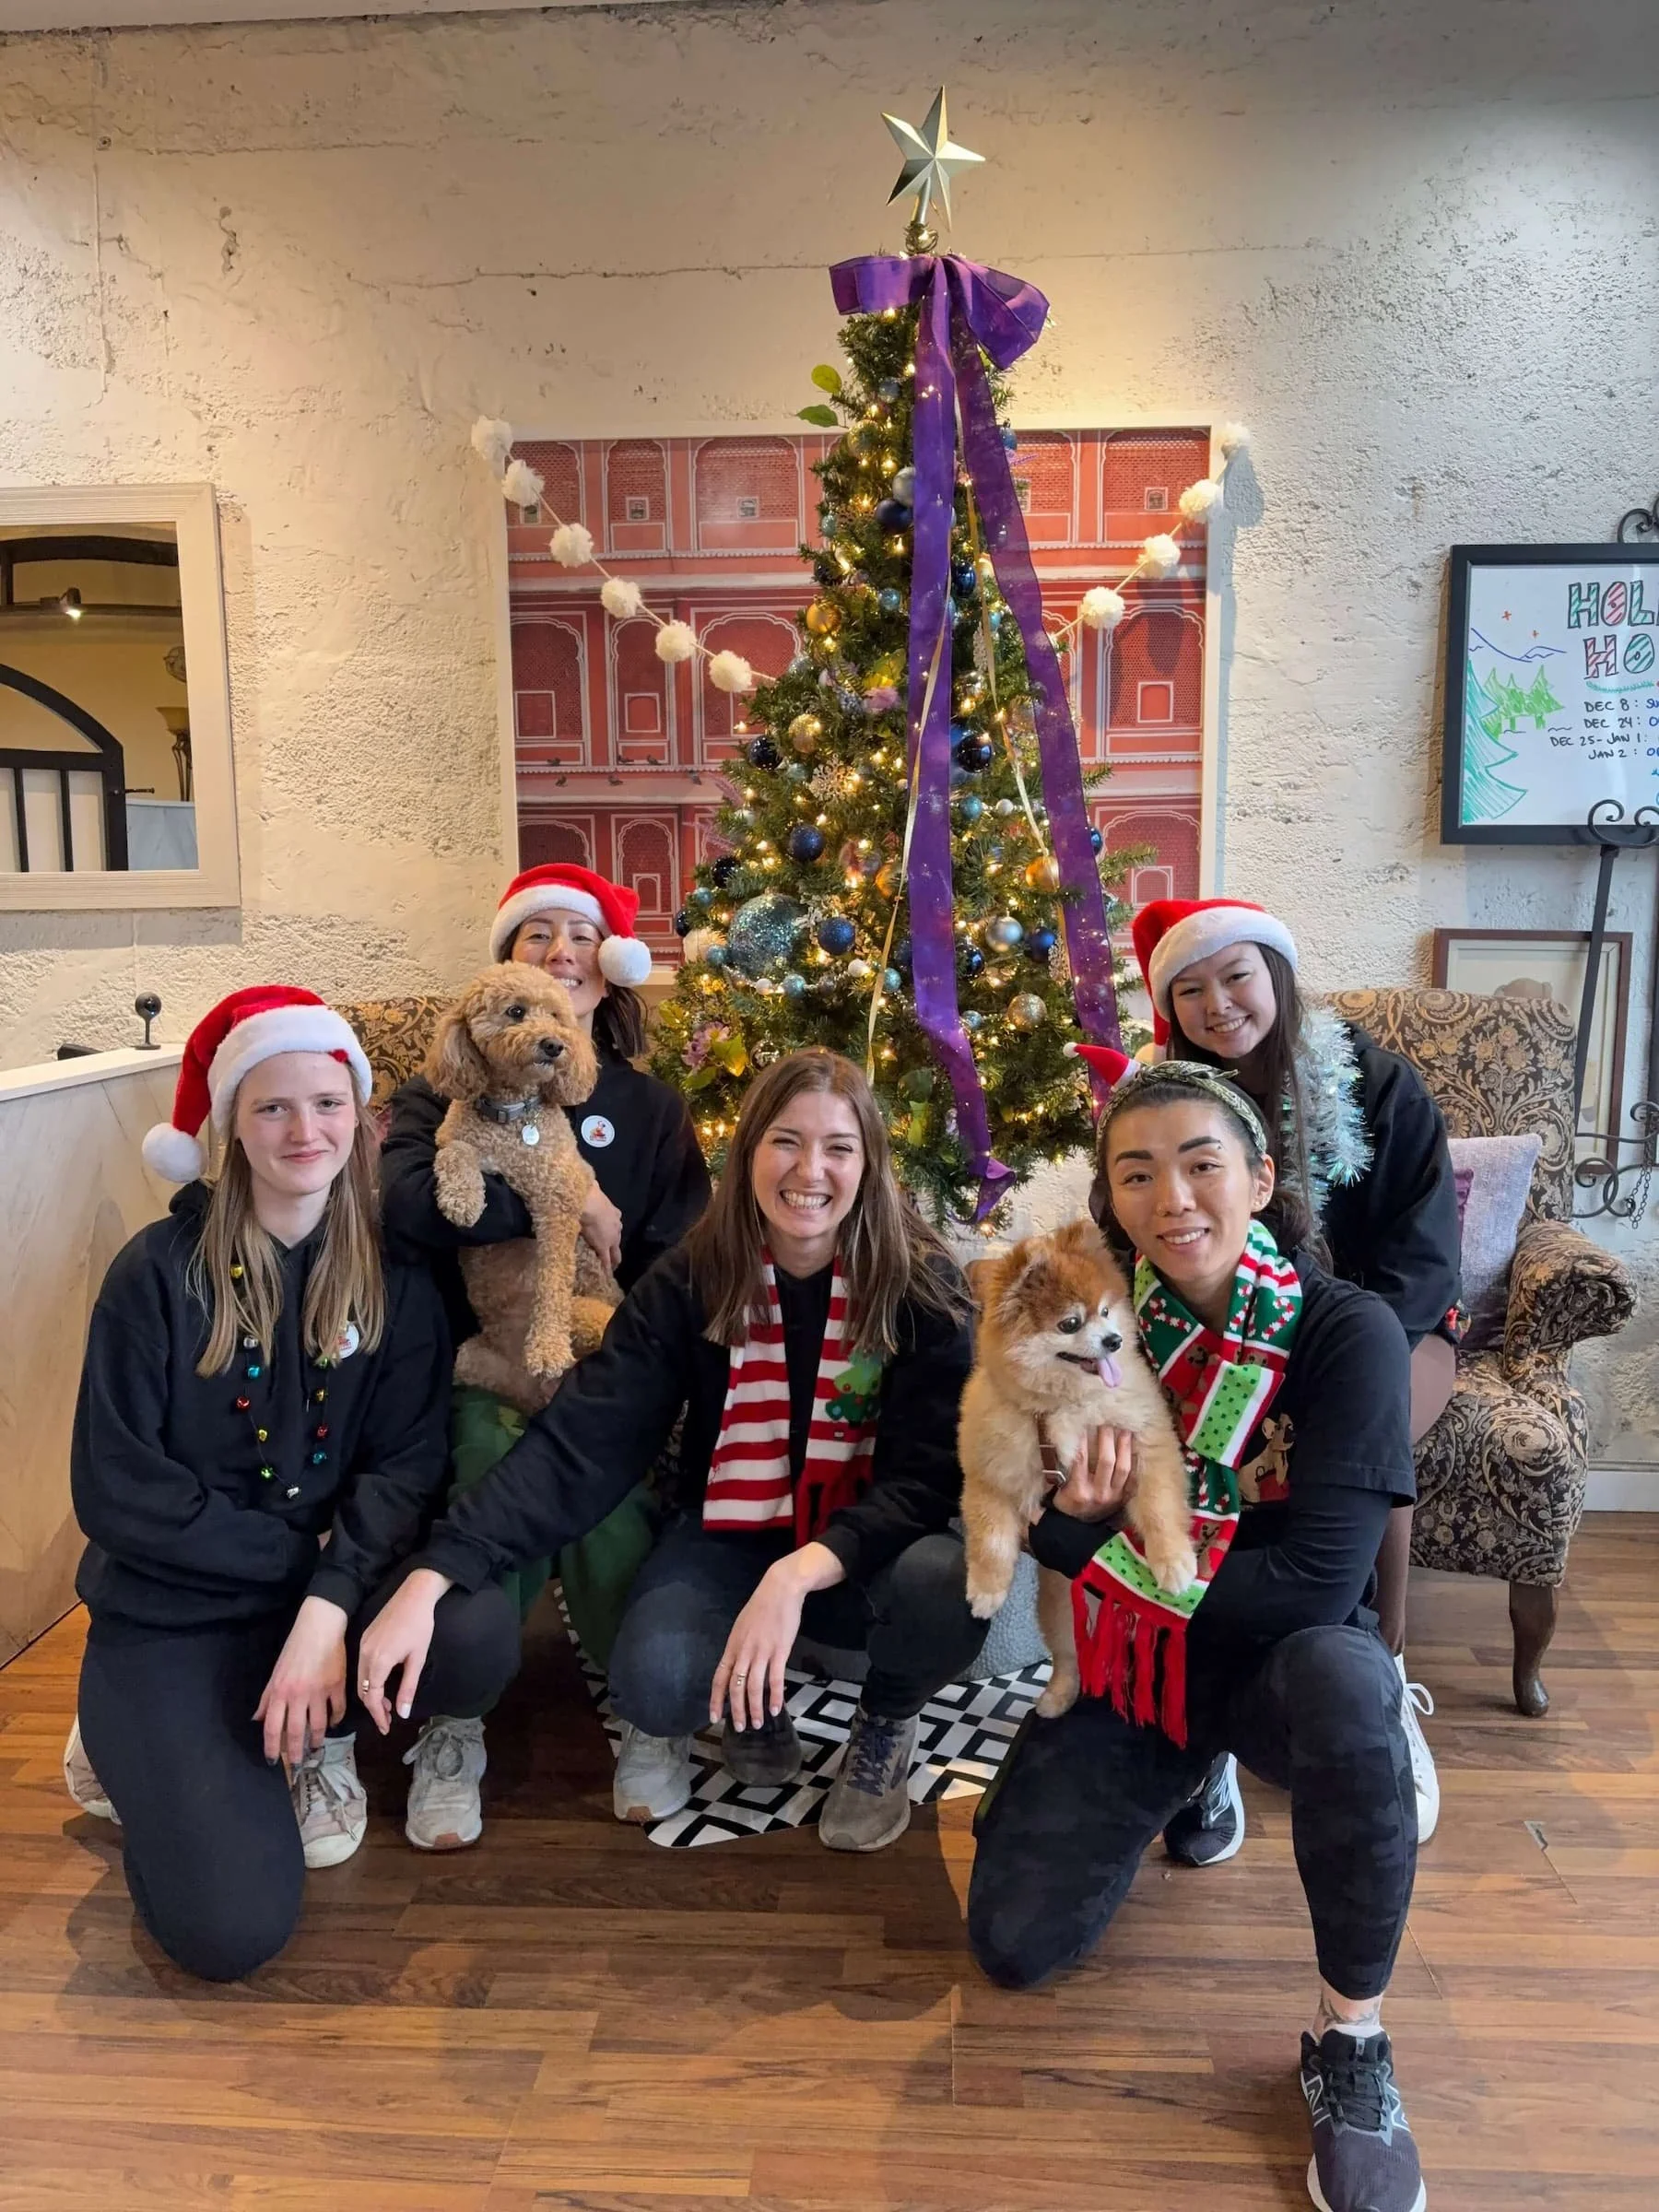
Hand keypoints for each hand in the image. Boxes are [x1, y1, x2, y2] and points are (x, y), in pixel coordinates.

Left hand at [254, 1595, 348, 1764]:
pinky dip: (336, 1720)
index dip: (272, 1747)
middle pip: (295, 1731)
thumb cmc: (294, 1649)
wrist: (319, 1628)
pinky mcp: (337, 1686)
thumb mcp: (275, 1673)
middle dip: (295, 1751)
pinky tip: (333, 1724)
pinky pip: (337, 1710)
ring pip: (318, 1725)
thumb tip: (257, 1720)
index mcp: (279, 1692)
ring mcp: (319, 1691)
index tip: (273, 1761)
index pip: (272, 1727)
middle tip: (298, 1763)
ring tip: (316, 1747)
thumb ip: (267, 1698)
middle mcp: (298, 1695)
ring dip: (317, 1740)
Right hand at [356, 1568, 451, 1732]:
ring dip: (371, 1694)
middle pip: (362, 1691)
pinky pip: (361, 1667)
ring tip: (388, 1704)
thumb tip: (403, 1714)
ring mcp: (362, 1645)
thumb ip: (408, 1688)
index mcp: (378, 1661)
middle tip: (388, 1719)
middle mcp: (365, 1654)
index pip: (371, 1697)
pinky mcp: (364, 1638)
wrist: (414, 1595)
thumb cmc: (420, 1626)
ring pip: (360, 1679)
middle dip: (374, 1708)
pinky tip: (383, 1683)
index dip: (378, 1715)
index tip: (386, 1728)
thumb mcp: (417, 1659)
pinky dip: (369, 1680)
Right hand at [579, 1183, 623, 1273]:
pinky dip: (606, 1267)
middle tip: (615, 1256)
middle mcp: (616, 1226)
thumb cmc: (588, 1195)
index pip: (615, 1225)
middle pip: (618, 1240)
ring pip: (615, 1252)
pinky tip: (606, 1274)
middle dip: (616, 1248)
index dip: (613, 1232)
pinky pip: (606, 1260)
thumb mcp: (593, 1193)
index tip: (610, 1237)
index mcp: (614, 1213)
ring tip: (612, 1266)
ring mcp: (611, 1239)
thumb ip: (593, 1192)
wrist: (588, 1202)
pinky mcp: (604, 1247)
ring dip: (614, 1259)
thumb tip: (588, 1184)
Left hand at [710, 1543, 842, 1730]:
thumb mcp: (743, 1627)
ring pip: (754, 1686)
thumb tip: (737, 1668)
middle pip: (736, 1686)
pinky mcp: (780, 1650)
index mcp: (733, 1646)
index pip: (720, 1677)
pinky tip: (776, 1708)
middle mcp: (744, 1651)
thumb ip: (740, 1648)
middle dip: (736, 1710)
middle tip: (739, 1728)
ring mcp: (762, 1651)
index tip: (714, 1717)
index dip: (715, 1699)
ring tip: (757, 1723)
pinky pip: (776, 1678)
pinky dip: (775, 1696)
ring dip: (754, 1708)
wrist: (780, 1589)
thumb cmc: (762, 1607)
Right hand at [1048, 1427, 1136, 1522]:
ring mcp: (1113, 1497)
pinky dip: (1135, 1462)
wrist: (1076, 1527)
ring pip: (1123, 1468)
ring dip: (1124, 1446)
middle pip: (1106, 1461)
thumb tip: (1066, 1437)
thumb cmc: (1065, 1500)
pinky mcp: (1123, 1499)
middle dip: (1107, 1438)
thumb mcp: (1058, 1487)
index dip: (1083, 1439)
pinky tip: (1135, 1448)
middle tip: (1106, 1422)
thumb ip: (1063, 1467)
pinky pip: (1133, 1478)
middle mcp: (1097, 1494)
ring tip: (1124, 1430)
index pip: (1081, 1459)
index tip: (1085, 1423)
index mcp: (1078, 1490)